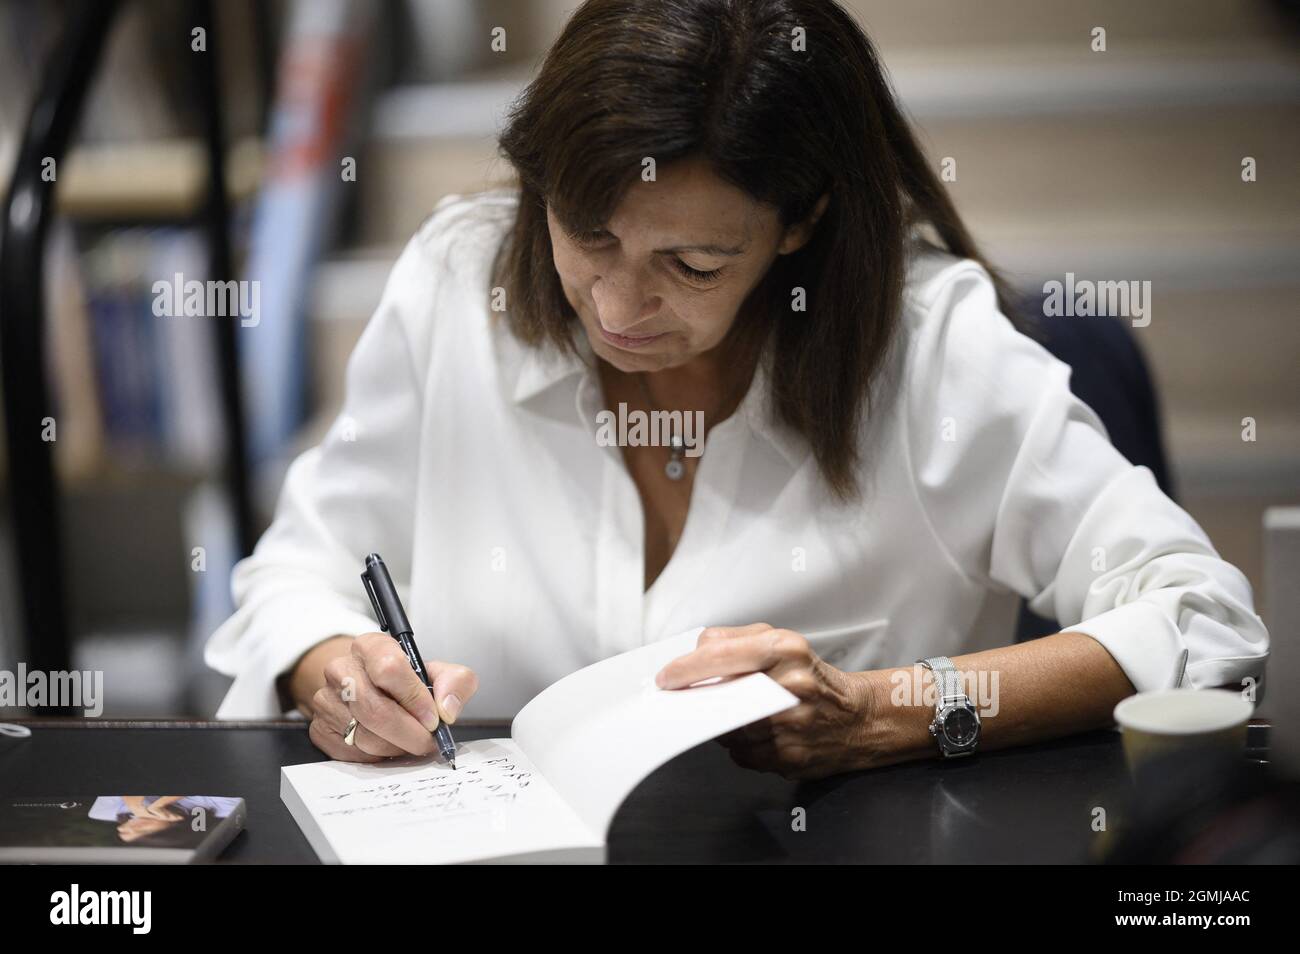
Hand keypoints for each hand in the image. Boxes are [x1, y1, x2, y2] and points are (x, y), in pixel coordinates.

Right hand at [307, 632, 478, 762]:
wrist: (370, 688)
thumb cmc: (405, 681)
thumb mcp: (437, 672)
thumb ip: (455, 682)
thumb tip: (447, 709)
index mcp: (370, 646)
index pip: (389, 668)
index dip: (415, 699)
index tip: (433, 718)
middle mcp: (342, 670)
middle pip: (375, 709)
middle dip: (409, 733)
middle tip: (427, 742)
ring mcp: (326, 700)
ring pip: (365, 736)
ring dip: (396, 746)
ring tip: (409, 741)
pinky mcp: (320, 728)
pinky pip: (352, 753)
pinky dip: (377, 755)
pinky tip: (388, 744)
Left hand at [654, 623, 878, 778]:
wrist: (858, 717)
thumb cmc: (813, 676)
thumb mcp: (780, 641)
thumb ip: (734, 640)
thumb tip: (694, 654)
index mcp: (785, 649)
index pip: (720, 654)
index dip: (685, 668)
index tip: (666, 678)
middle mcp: (790, 685)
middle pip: (719, 694)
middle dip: (699, 698)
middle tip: (686, 698)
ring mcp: (790, 725)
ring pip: (727, 728)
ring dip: (720, 723)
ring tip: (734, 713)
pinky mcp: (789, 757)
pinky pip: (742, 754)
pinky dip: (739, 745)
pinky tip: (754, 734)